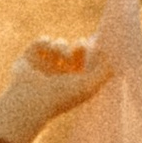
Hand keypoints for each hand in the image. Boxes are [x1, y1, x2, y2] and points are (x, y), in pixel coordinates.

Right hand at [0, 34, 114, 142]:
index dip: (92, 53)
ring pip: (59, 44)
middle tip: (82, 46)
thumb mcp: (88, 86)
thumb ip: (104, 72)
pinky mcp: (29, 58)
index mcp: (72, 82)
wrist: (30, 100)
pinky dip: (46, 42)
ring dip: (62, 47)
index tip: (97, 47)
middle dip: (80, 47)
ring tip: (63, 56)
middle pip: (74, 51)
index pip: (86, 62)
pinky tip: (48, 50)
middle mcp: (58, 73)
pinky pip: (42, 41)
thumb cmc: (60, 97)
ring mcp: (43, 65)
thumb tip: (112, 55)